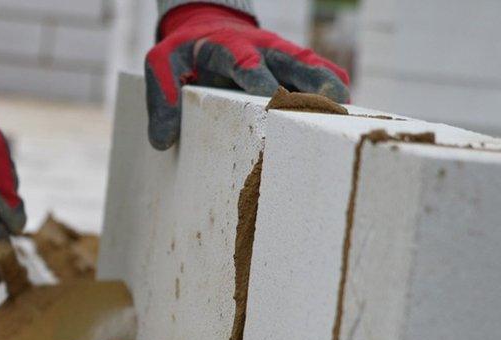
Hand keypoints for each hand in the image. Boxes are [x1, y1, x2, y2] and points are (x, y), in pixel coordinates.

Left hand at [145, 3, 349, 149]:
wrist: (207, 29)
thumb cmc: (183, 55)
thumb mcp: (161, 65)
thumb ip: (161, 99)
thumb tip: (163, 141)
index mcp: (226, 48)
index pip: (242, 60)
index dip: (255, 75)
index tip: (267, 95)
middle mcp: (261, 48)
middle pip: (290, 61)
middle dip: (306, 83)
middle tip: (321, 106)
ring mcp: (281, 56)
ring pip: (312, 68)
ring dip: (328, 88)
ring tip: (345, 113)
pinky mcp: (293, 66)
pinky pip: (321, 74)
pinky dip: (334, 90)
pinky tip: (348, 114)